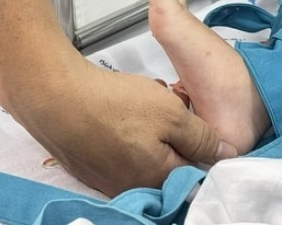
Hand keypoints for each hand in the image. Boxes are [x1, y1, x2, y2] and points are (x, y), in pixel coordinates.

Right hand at [5, 60, 235, 196]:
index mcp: (159, 178)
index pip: (197, 167)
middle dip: (175, 132)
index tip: (193, 117)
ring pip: (148, 152)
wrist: (55, 96)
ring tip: (145, 103)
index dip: (202, 139)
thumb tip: (227, 155)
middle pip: (171, 160)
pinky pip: (123, 150)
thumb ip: (202, 139)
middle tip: (169, 103)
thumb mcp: (173, 115)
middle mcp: (134, 186)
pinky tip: (123, 110)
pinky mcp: (90, 166)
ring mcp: (108, 179)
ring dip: (153, 129)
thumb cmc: (114, 105)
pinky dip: (129, 130)